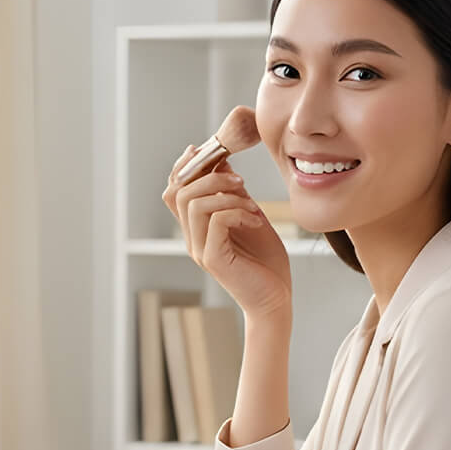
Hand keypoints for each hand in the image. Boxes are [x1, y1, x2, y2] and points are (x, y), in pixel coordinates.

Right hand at [161, 107, 292, 324]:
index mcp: (196, 228)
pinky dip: (237, 211)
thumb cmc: (265, 261)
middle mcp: (192, 238)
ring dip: (225, 193)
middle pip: (178, 192)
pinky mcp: (213, 259)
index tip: (205, 150)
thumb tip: (223, 159)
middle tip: (239, 178)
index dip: (184, 166)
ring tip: (250, 201)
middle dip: (208, 175)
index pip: (174, 190)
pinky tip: (256, 219)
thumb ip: (233, 193)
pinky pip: (215, 221)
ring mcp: (200, 250)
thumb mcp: (249, 215)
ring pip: (194, 204)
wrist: (276, 299)